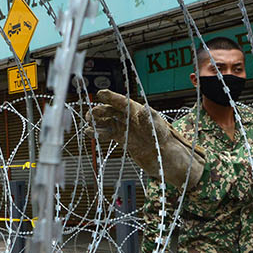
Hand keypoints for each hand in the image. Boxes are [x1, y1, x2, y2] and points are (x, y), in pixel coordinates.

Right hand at [88, 91, 204, 189]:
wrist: (164, 157)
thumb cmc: (164, 140)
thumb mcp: (158, 127)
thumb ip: (149, 119)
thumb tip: (143, 109)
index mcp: (138, 110)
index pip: (122, 101)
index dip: (111, 97)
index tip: (100, 94)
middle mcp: (130, 118)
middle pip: (111, 110)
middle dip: (100, 111)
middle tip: (92, 114)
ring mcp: (126, 128)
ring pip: (107, 121)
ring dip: (97, 121)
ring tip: (88, 123)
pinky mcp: (123, 139)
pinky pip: (108, 133)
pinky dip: (99, 133)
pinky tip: (90, 133)